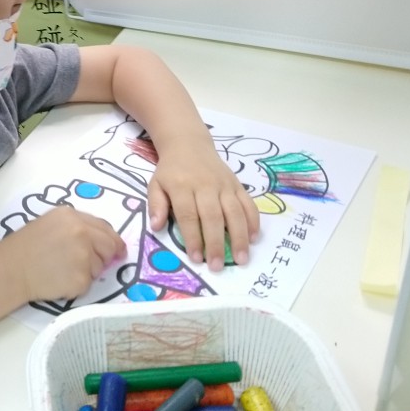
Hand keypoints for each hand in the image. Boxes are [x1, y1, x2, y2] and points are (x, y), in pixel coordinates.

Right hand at [0, 206, 125, 302]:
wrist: (11, 268)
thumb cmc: (26, 246)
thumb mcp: (50, 223)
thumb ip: (76, 226)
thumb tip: (100, 240)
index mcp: (72, 216)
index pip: (104, 228)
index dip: (113, 240)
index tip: (118, 250)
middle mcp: (81, 232)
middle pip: (109, 246)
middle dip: (106, 257)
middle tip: (92, 265)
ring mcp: (83, 256)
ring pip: (99, 267)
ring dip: (87, 271)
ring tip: (62, 270)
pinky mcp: (81, 278)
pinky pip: (89, 284)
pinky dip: (77, 285)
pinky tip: (59, 280)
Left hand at [148, 144, 259, 271]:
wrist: (189, 144)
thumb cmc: (171, 170)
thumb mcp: (156, 184)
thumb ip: (156, 205)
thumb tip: (156, 227)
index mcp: (182, 186)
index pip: (189, 215)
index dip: (193, 238)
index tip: (196, 258)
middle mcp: (205, 185)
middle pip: (213, 216)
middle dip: (216, 243)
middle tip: (218, 266)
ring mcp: (224, 184)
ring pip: (234, 211)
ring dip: (239, 236)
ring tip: (241, 259)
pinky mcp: (237, 184)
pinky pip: (248, 203)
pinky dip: (253, 220)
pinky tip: (254, 238)